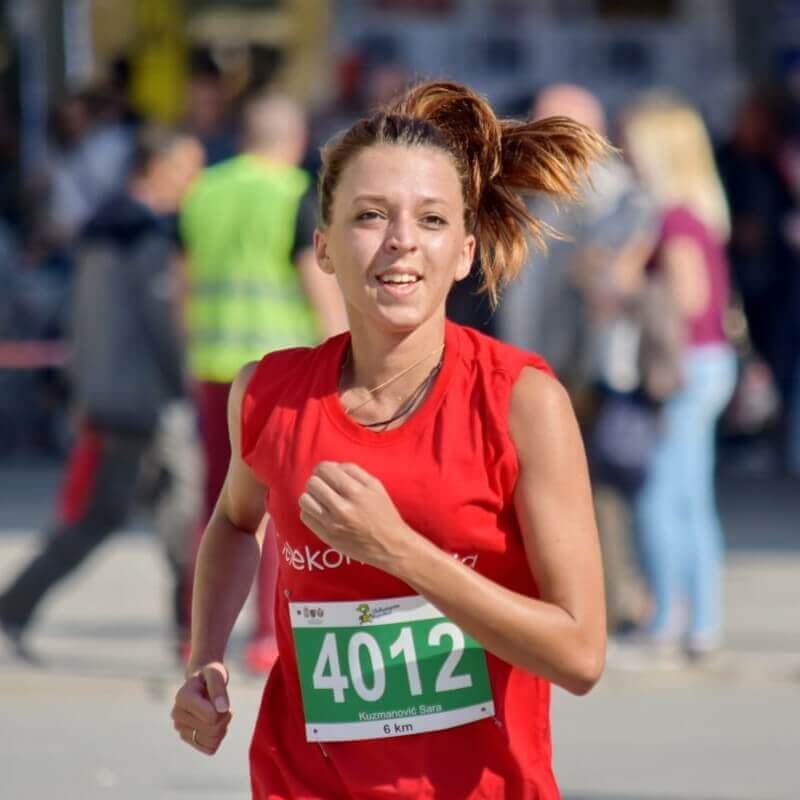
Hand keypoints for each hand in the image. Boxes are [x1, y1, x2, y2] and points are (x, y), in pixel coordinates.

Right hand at [171, 662, 232, 755]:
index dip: (223, 709)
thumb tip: (222, 709)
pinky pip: (211, 748)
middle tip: (221, 704)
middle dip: (224, 717)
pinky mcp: (188, 739)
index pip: (211, 718)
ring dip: (222, 727)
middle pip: (213, 729)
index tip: (220, 698)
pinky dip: (218, 737)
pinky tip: (214, 723)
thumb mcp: (216, 673)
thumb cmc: (210, 675)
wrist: (202, 682)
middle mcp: (177, 716)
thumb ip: (218, 688)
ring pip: (213, 740)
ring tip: (217, 712)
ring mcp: (181, 729)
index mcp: (182, 698)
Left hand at [298, 462, 418, 574]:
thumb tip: (331, 466)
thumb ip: (352, 471)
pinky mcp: (327, 536)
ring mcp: (332, 524)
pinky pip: (305, 516)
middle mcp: (342, 507)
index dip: (323, 469)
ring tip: (323, 501)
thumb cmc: (384, 513)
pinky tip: (323, 513)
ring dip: (312, 497)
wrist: (390, 546)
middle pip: (312, 483)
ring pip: (304, 499)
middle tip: (327, 489)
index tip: (329, 475)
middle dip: (318, 482)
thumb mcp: (375, 486)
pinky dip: (311, 512)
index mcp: (356, 491)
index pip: (323, 469)